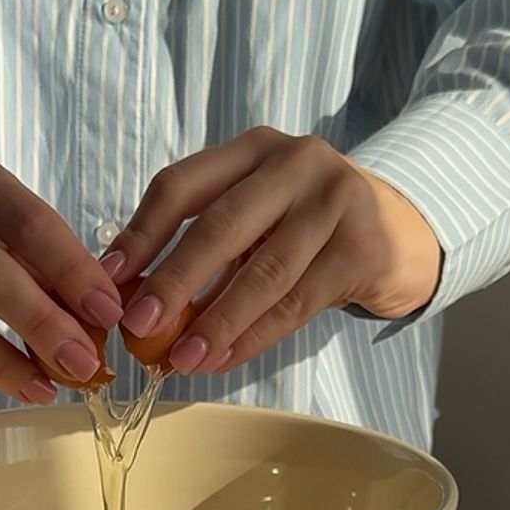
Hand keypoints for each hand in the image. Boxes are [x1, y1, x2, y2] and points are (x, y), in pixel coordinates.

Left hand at [110, 129, 441, 373]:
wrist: (402, 232)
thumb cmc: (308, 229)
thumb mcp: (257, 216)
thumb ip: (203, 244)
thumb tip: (133, 300)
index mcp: (251, 150)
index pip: (181, 185)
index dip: (140, 234)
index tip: (107, 280)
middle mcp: (295, 163)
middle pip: (222, 226)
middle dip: (175, 280)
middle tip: (139, 326)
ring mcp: (336, 202)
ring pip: (264, 271)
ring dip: (217, 321)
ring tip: (182, 359)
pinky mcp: (363, 248)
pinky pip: (298, 302)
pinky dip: (256, 336)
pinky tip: (225, 359)